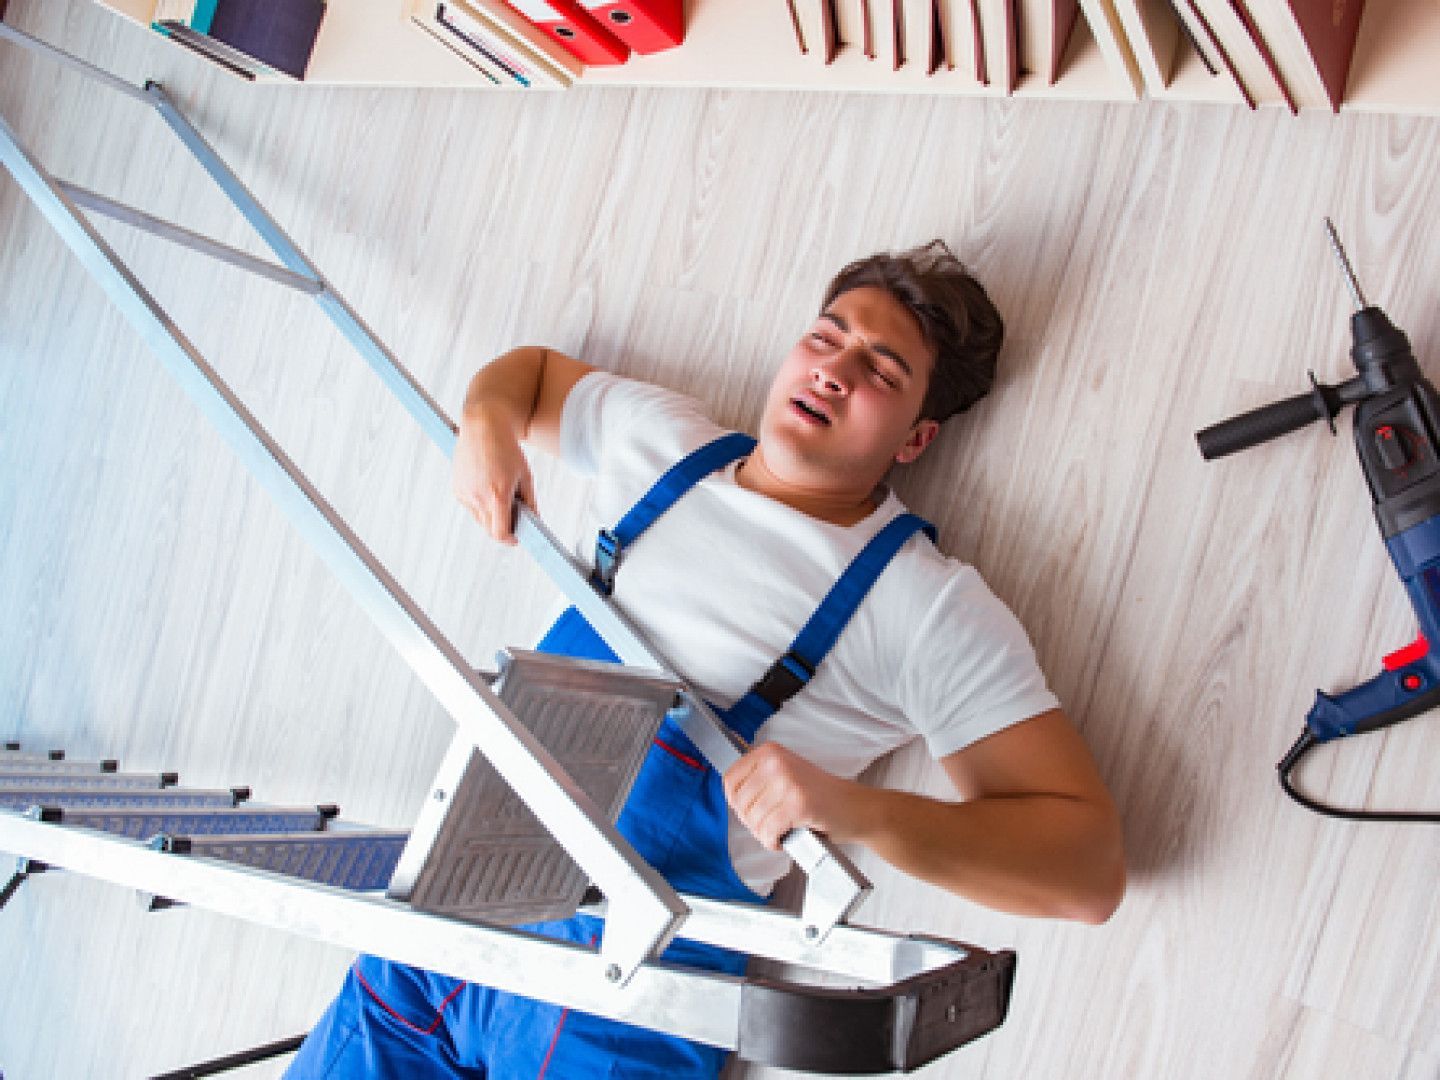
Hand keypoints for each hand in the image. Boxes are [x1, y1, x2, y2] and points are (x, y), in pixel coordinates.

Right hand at [452, 408, 535, 544]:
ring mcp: (464, 494)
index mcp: (497, 494)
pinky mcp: (456, 489)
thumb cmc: (506, 449)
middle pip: (489, 529)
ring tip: (499, 494)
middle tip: (513, 518)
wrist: (483, 426)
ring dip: (490, 516)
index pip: (500, 533)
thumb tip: (534, 522)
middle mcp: (477, 497)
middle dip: (502, 528)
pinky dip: (480, 504)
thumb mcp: (525, 475)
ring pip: (479, 519)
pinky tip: (487, 485)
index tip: (517, 538)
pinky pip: (470, 507)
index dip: (510, 539)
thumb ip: (530, 502)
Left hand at [722, 742, 864, 849]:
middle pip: (739, 803)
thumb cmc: (822, 797)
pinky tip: (786, 838)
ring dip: (765, 834)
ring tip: (783, 830)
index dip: (737, 803)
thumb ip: (758, 780)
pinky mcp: (797, 804)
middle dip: (753, 822)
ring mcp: (787, 782)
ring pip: (754, 820)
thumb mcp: (785, 775)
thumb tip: (732, 798)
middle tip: (773, 824)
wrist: (856, 808)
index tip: (751, 811)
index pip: (729, 780)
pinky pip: (769, 831)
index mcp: (770, 752)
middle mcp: (776, 762)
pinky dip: (774, 842)